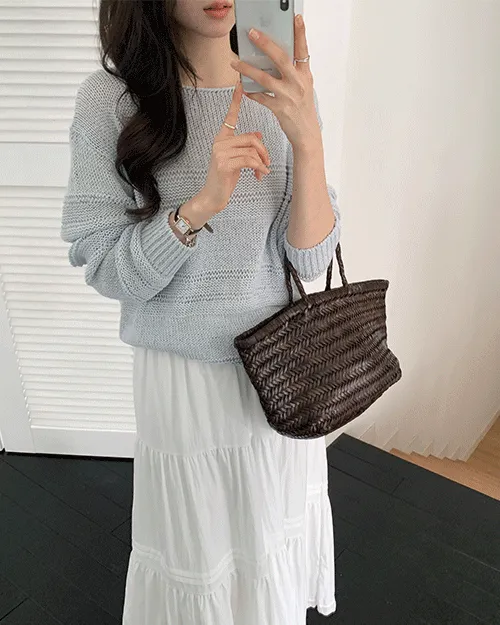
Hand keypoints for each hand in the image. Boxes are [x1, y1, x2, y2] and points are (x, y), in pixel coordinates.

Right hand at [189, 81, 269, 225]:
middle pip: (251, 138)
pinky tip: (259, 175)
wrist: (212, 197)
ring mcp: (220, 153)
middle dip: (263, 152)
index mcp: (222, 139)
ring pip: (252, 149)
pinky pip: (249, 160)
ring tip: (262, 172)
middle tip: (267, 163)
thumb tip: (259, 135)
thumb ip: (246, 147)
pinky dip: (258, 168)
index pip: (230, 117)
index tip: (239, 84)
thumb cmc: (225, 179)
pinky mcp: (224, 164)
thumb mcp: (237, 160)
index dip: (235, 101)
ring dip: (262, 162)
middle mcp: (219, 142)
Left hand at [230, 14, 320, 149]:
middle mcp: (298, 83)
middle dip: (265, 44)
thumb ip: (293, 72)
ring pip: (264, 78)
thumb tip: (275, 58)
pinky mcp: (280, 108)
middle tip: (252, 33)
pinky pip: (261, 97)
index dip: (300, 33)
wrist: (307, 134)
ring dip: (247, 69)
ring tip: (235, 63)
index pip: (303, 50)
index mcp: (305, 75)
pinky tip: (244, 88)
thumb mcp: (304, 87)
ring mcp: (288, 95)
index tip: (296, 18)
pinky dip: (251, 92)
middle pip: (280, 58)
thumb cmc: (303, 109)